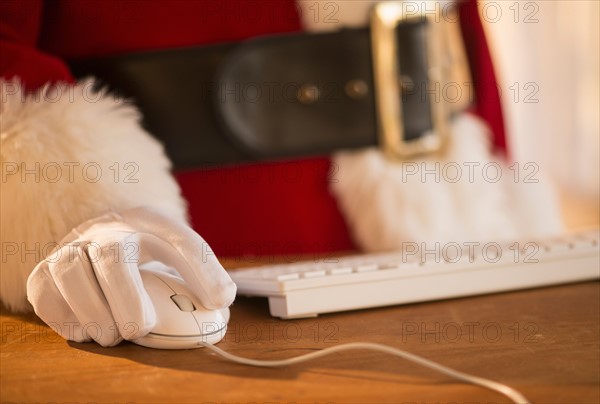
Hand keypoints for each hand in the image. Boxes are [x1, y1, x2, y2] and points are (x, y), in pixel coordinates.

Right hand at [26, 207, 235, 346]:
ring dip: (93, 312)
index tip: (219, 300)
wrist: (100, 236)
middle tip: (140, 329)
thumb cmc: (146, 249)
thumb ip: (204, 273)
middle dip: (127, 299)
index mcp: (149, 221)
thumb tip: (222, 300)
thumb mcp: (178, 251)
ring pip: (70, 271)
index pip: (180, 239)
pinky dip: (65, 318)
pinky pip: (44, 292)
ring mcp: (71, 245)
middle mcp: (107, 228)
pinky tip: (87, 330)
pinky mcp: (44, 269)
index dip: (202, 269)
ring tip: (112, 335)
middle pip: (113, 256)